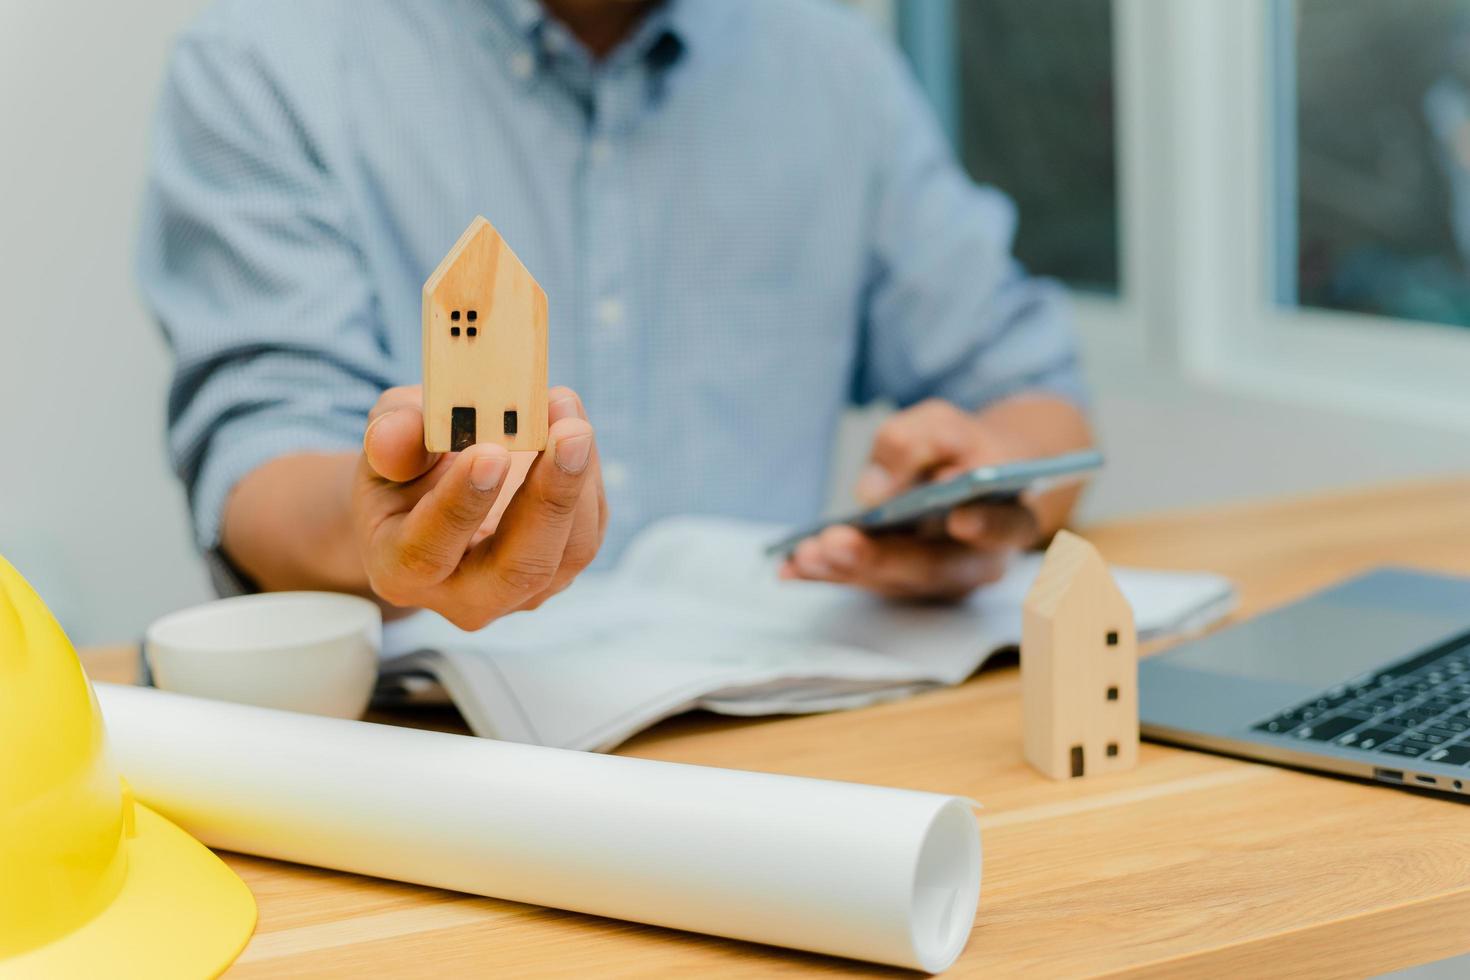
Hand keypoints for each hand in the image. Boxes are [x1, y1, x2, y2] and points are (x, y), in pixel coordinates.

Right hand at [352, 385, 605, 628]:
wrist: (431, 498)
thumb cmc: (405, 468)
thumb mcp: (386, 444)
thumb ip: (390, 438)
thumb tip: (392, 435)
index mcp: (399, 571)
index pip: (428, 552)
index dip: (460, 505)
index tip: (490, 452)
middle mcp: (462, 597)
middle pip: (517, 569)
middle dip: (550, 498)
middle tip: (570, 434)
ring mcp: (518, 592)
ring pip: (569, 553)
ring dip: (580, 480)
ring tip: (572, 415)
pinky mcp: (560, 571)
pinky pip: (588, 531)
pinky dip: (590, 476)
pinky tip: (574, 429)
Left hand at [779, 398, 1058, 600]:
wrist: (969, 472)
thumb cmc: (961, 446)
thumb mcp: (941, 424)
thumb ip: (915, 442)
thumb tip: (872, 490)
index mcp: (1010, 514)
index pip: (1007, 525)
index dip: (987, 526)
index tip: (959, 518)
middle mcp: (980, 560)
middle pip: (936, 567)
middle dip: (883, 558)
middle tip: (836, 543)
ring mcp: (941, 580)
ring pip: (895, 582)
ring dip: (846, 571)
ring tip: (804, 554)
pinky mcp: (905, 584)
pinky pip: (866, 581)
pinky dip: (828, 575)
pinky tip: (789, 567)